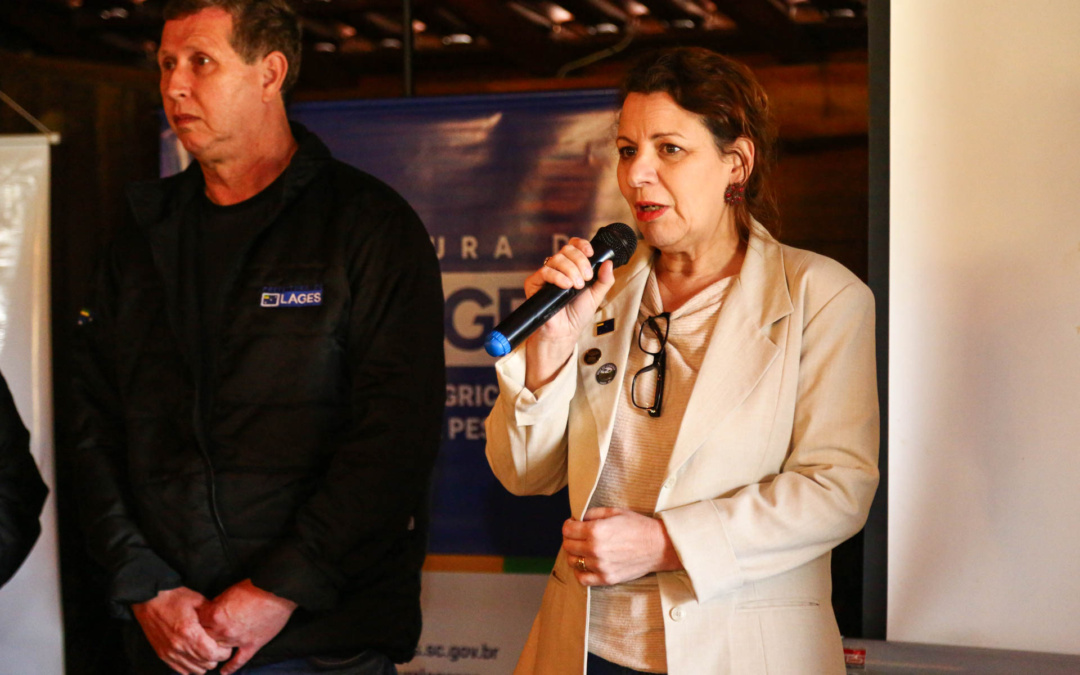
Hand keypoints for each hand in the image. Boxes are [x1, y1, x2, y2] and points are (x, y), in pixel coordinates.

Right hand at [132, 586, 232, 674]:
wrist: (149, 600)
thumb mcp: (197, 600)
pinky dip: (191, 666)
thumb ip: (212, 615)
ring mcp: (169, 653)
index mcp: (189, 633)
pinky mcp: (162, 655)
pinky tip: (194, 656)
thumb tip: (224, 624)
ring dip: (204, 663)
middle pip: (206, 664)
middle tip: (218, 647)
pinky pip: (181, 670)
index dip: (224, 652)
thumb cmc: (174, 598)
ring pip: (195, 670)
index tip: (226, 645)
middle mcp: (179, 647)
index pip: (212, 654)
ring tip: (206, 651)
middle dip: (216, 657)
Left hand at [197, 579, 297, 674]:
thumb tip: (210, 611)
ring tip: (208, 652)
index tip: (196, 621)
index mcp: (216, 615)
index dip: (195, 621)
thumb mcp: (230, 591)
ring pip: (217, 651)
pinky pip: (238, 660)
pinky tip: (224, 672)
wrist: (278, 592)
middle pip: (203, 639)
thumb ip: (217, 604)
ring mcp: (237, 640)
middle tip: (200, 636)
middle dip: (200, 636)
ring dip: (212, 651)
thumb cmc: (254, 587)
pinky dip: (230, 668)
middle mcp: (223, 631)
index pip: (196, 623)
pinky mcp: (252, 645)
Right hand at [524, 238, 615, 389]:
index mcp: (572, 267)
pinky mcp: (534, 284)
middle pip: (566, 250)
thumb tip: (609, 263)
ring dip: (571, 270)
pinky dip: (558, 276)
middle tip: (586, 278)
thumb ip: (604, 280)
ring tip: (576, 286)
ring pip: (556, 259)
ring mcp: (545, 275)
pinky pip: (545, 271)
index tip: (591, 253)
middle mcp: (558, 269)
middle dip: (580, 261)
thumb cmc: (577, 315)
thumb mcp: (596, 296)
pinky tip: (566, 286)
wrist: (564, 332)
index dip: (581, 245)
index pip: (573, 246)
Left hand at [561, 507, 681, 586]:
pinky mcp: (607, 578)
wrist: (659, 546)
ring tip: (584, 549)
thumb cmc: (638, 526)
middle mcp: (595, 549)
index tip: (573, 524)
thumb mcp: (615, 511)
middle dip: (571, 538)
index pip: (567, 530)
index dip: (569, 525)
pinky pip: (583, 579)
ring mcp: (600, 566)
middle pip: (568, 546)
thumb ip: (593, 513)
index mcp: (595, 531)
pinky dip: (581, 571)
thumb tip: (579, 518)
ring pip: (573, 562)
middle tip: (579, 535)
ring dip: (575, 554)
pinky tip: (587, 564)